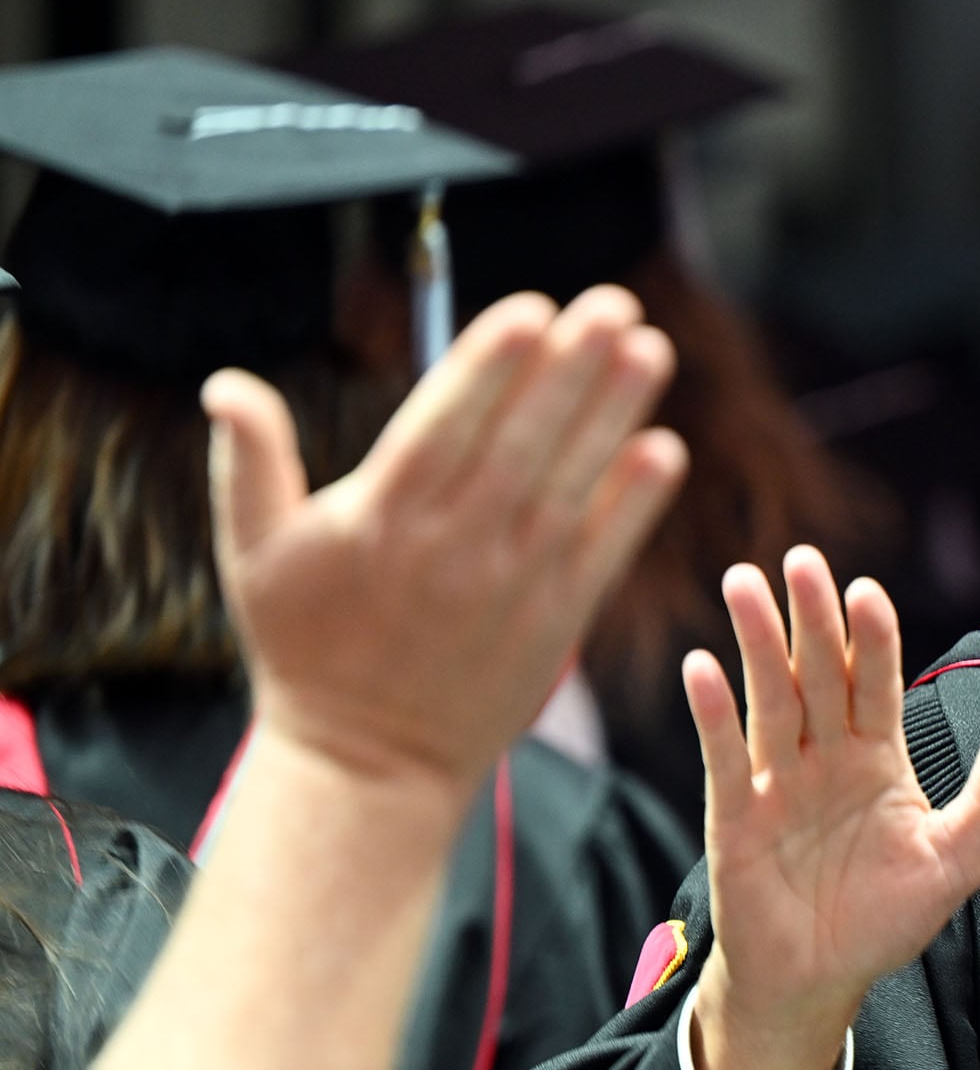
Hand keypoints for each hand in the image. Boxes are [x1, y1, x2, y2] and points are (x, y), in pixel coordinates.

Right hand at [205, 286, 685, 804]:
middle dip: (571, 370)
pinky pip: (602, 552)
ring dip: (614, 417)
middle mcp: (452, 548)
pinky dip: (635, 503)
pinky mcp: (555, 626)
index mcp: (379, 522)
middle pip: (521, 444)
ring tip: (649, 351)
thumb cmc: (306, 650)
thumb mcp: (254, 558)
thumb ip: (250, 465)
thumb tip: (225, 384)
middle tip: (616, 305)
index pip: (444, 426)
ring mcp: (510, 587)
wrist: (367, 764)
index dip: (490, 366)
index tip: (532, 309)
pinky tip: (665, 449)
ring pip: (571, 486)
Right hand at [686, 550, 979, 1069]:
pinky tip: (700, 668)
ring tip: (743, 584)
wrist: (819, 983)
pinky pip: (725, 759)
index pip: (876, 683)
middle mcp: (824, 757)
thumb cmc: (888, 917)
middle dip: (811, 620)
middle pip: (818, 676)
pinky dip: (712, 716)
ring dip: (757, 645)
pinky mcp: (735, 818)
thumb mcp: (960, 853)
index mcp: (878, 757)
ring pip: (769, 701)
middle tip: (800, 559)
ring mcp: (777, 783)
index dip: (872, 639)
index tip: (866, 591)